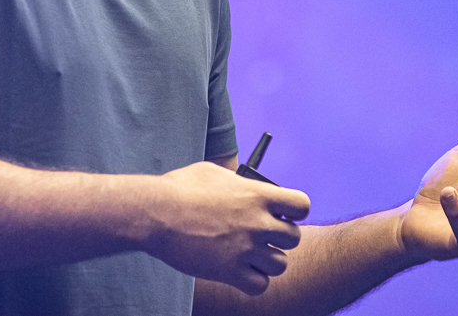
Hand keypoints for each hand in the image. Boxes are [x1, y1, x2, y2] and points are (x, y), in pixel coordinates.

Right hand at [147, 161, 310, 294]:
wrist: (155, 214)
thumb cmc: (180, 189)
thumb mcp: (214, 173)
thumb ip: (238, 181)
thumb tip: (247, 185)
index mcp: (256, 194)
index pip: (302, 206)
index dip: (294, 211)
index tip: (282, 213)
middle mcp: (257, 222)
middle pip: (294, 238)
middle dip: (280, 237)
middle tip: (262, 235)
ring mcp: (245, 249)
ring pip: (280, 264)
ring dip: (267, 260)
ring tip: (250, 254)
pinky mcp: (229, 271)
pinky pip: (260, 285)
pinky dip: (254, 280)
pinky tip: (240, 270)